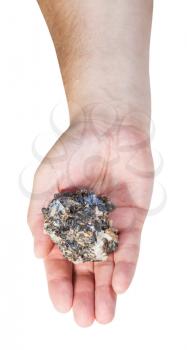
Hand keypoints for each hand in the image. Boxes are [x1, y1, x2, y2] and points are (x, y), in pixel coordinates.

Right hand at [27, 113, 153, 326]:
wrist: (107, 124)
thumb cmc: (73, 147)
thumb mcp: (46, 179)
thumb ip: (39, 213)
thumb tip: (38, 251)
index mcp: (66, 220)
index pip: (61, 258)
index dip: (59, 281)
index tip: (61, 304)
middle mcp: (89, 225)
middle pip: (86, 266)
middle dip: (85, 293)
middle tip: (85, 320)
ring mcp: (112, 222)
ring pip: (109, 261)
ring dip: (107, 288)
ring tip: (105, 315)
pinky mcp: (134, 216)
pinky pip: (130, 243)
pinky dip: (125, 263)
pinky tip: (120, 283)